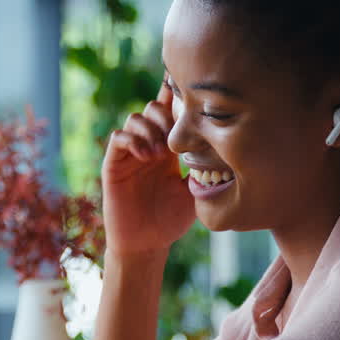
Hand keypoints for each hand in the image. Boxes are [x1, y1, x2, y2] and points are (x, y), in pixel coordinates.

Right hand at [101, 81, 194, 255]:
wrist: (146, 244)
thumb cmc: (171, 220)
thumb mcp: (195, 191)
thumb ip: (204, 167)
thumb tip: (226, 146)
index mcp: (169, 148)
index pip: (171, 113)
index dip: (178, 98)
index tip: (194, 95)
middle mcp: (148, 145)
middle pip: (153, 107)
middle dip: (167, 116)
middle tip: (177, 138)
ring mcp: (130, 153)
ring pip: (135, 118)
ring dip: (151, 128)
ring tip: (162, 153)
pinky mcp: (113, 164)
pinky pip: (118, 137)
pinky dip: (133, 140)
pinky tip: (148, 157)